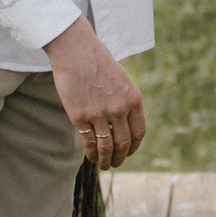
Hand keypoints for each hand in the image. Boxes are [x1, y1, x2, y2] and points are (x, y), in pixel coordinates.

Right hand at [43, 17, 145, 168]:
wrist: (76, 51)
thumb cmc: (98, 64)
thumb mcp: (122, 81)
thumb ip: (126, 102)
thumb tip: (124, 124)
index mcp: (134, 99)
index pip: (139, 132)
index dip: (134, 147)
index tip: (129, 153)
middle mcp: (119, 109)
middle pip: (123, 143)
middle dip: (120, 158)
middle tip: (115, 164)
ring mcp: (100, 113)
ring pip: (106, 147)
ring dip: (105, 160)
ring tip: (103, 165)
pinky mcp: (80, 116)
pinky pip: (89, 142)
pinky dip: (91, 153)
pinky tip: (90, 157)